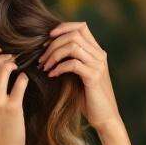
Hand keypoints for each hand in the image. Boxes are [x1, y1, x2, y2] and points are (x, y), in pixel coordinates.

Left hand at [40, 21, 121, 135]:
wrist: (104, 118)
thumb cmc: (88, 98)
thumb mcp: (78, 75)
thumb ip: (71, 61)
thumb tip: (46, 50)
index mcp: (97, 51)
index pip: (81, 26)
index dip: (63, 27)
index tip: (47, 38)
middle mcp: (99, 55)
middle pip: (74, 34)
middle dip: (53, 43)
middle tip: (41, 58)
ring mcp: (98, 65)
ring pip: (73, 46)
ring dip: (54, 54)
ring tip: (45, 66)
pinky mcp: (94, 77)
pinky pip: (73, 64)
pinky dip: (59, 67)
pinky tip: (52, 75)